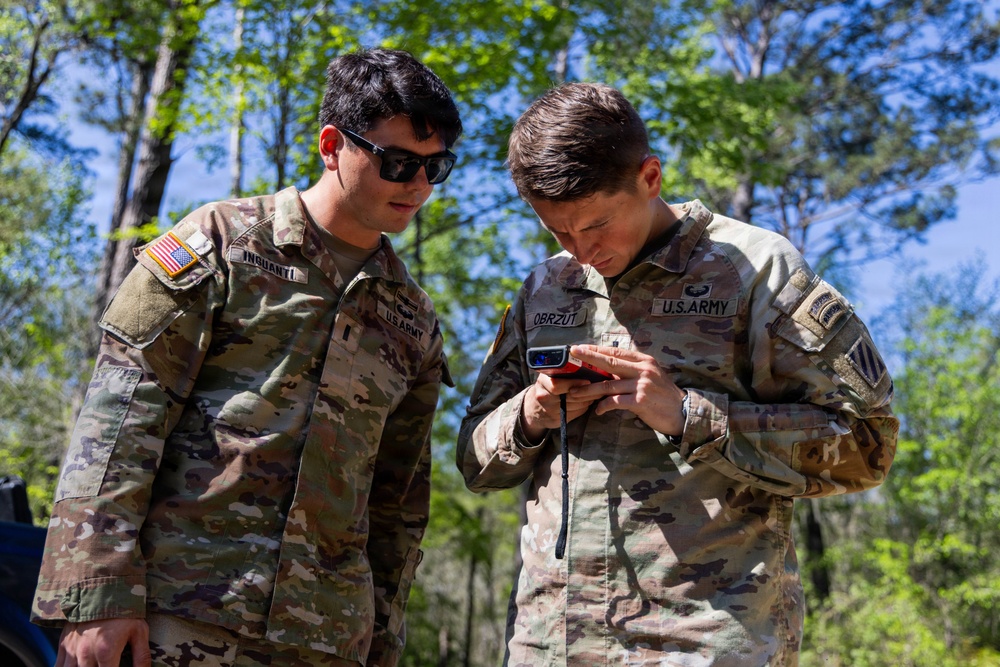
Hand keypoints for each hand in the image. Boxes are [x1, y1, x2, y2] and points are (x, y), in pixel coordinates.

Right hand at [57, 618, 150, 666]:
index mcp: (106, 652)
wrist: (101, 588)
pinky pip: (58, 666)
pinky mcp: (63, 645)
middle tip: (105, 665)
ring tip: (92, 665)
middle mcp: (85, 654)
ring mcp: (72, 650)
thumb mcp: (139, 631)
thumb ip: (142, 657)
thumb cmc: (123, 611)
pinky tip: (76, 665)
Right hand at [521, 371, 600, 442]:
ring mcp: (549, 410)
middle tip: (599, 387)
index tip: (587, 381)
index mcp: (542, 382)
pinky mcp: (556, 420)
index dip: (574, 383)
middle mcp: (543, 396)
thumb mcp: (548, 376)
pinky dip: (584, 407)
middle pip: (570, 396)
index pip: (558, 385)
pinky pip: (575, 413)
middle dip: (587, 391)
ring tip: (596, 393)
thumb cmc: (545, 387)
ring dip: (588, 399)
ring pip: (575, 405)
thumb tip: (583, 363)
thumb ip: (561, 370)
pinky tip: (587, 402)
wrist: (533, 408)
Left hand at [567, 344, 685, 435]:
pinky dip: (603, 406)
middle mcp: (643, 369)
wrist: (681, 412)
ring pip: (608, 384)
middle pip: (610, 362)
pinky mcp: (640, 400)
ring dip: (589, 389)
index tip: (580, 347)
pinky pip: (615, 401)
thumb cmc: (662, 395)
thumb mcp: (650, 376)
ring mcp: (642, 385)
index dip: (596, 349)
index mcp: (644, 360)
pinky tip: (597, 410)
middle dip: (589, 358)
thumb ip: (632, 370)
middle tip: (572, 354)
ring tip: (575, 392)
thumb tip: (607, 367)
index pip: (616, 352)